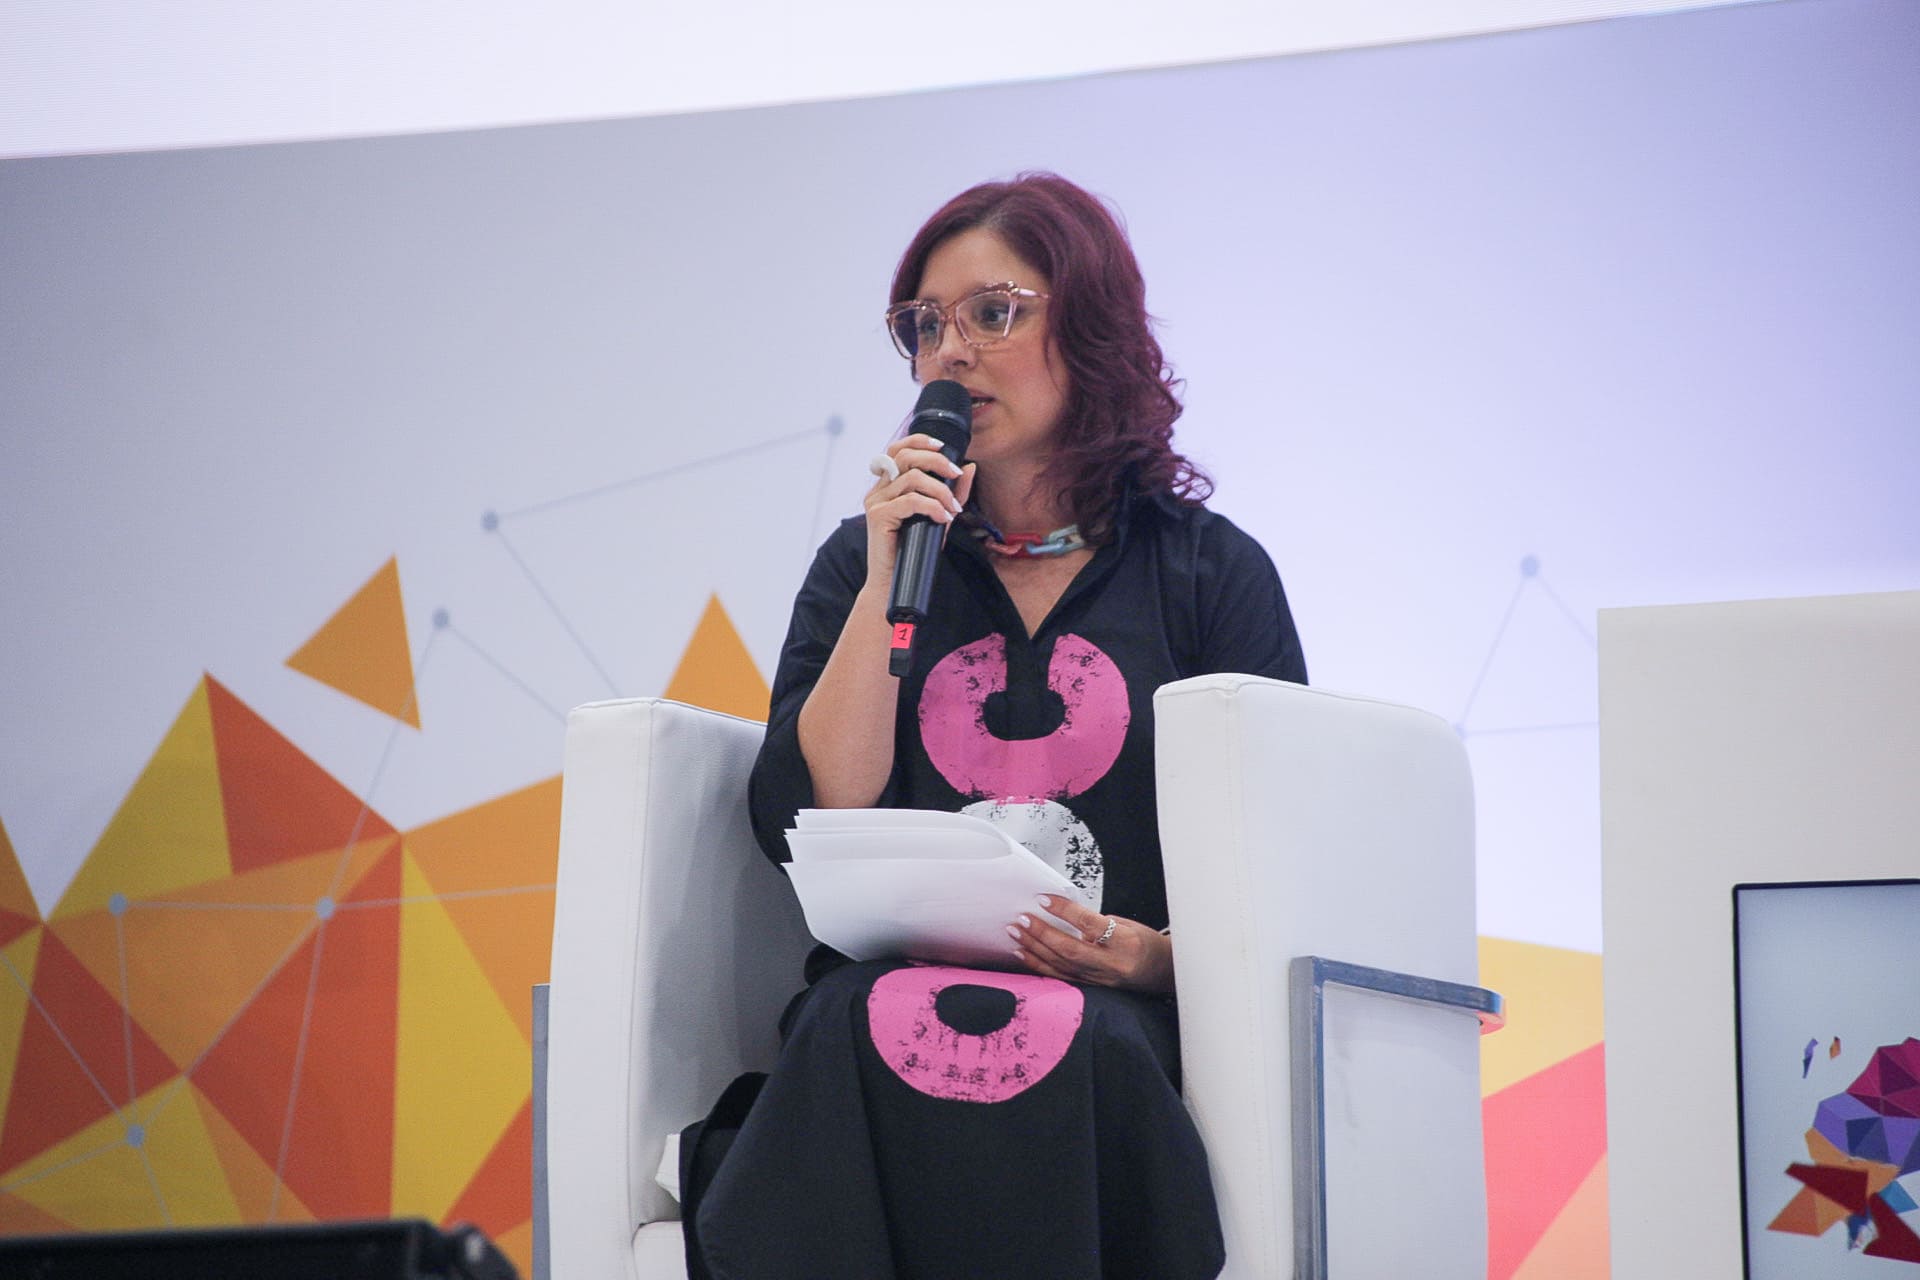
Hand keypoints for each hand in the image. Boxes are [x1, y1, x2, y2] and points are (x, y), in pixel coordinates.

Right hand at [862, 434, 975, 588]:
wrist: (894, 582)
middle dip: (936, 461)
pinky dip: (933, 507)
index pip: (898, 448)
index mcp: (888, 485)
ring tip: (952, 509)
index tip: (944, 448)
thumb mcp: (939, 516)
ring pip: (912, 479)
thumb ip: (953, 492)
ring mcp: (875, 502)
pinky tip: (943, 519)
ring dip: (940, 491)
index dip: (920, 441)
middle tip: (956, 475)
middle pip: (905, 455)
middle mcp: (878, 489)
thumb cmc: (915, 550)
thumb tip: (970, 467)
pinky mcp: (877, 517)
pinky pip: (911, 501)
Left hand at [1009, 895, 1173, 993]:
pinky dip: (1039, 964)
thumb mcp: (1127, 925)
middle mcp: (1112, 964)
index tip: (1044, 899)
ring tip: (1016, 932)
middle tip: (1022, 918)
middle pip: (1069, 949)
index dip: (1065, 911)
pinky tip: (1024, 954)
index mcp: (1126, 943)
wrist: (1162, 972)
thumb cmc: (1146, 944)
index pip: (1090, 924)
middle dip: (1042, 933)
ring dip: (1034, 948)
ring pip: (1060, 965)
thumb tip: (1065, 916)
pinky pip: (1060, 976)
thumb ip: (1097, 923)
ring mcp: (1101, 979)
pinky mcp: (1092, 987)